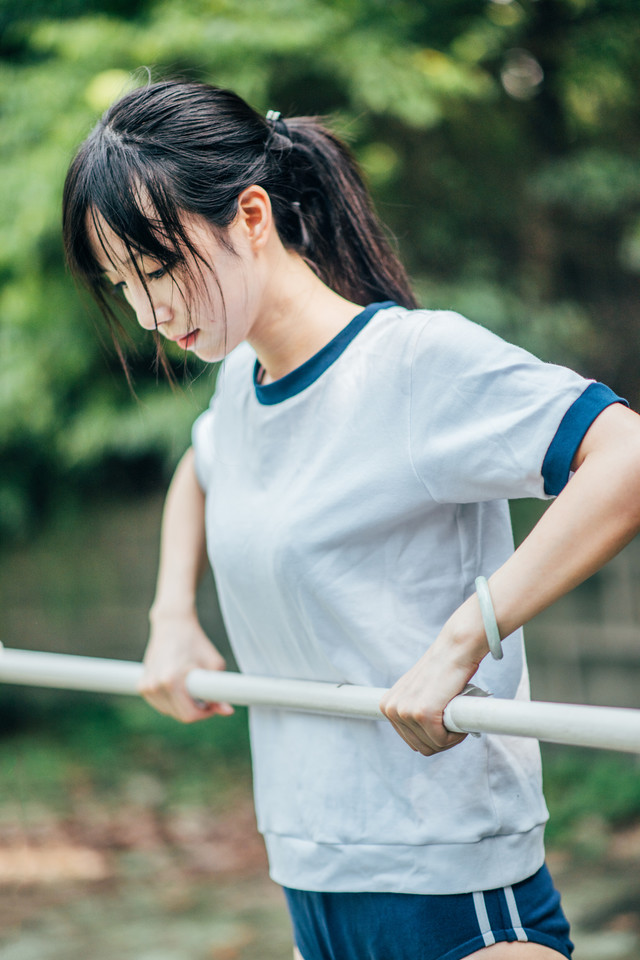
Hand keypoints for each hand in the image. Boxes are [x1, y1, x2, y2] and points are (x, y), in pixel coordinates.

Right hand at [139, 609, 233, 722]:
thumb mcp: (214, 664)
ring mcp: (145, 686)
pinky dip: (171, 701)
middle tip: (204, 694)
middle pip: (179, 715)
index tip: (212, 704)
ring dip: (182, 706)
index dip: (205, 712)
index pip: (189, 715)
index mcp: (172, 681)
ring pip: (169, 712)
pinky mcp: (141, 686)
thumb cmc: (196, 642)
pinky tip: (178, 685)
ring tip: (191, 686)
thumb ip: (220, 690)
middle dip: (195, 709)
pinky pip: (160, 705)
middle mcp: (155, 686)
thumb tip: (227, 711)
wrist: (172, 624)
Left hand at [379, 634, 479, 755]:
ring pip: (432, 746)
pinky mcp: (422, 714)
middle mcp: (391, 709)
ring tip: (456, 716)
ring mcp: (405, 712)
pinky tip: (459, 718)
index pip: (411, 741)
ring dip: (450, 738)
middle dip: (442, 740)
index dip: (432, 738)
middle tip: (455, 722)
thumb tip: (419, 740)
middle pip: (421, 747)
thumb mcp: (417, 692)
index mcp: (387, 706)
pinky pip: (441, 741)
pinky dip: (456, 735)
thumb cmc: (443, 671)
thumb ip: (412, 711)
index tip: (445, 725)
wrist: (454, 650)